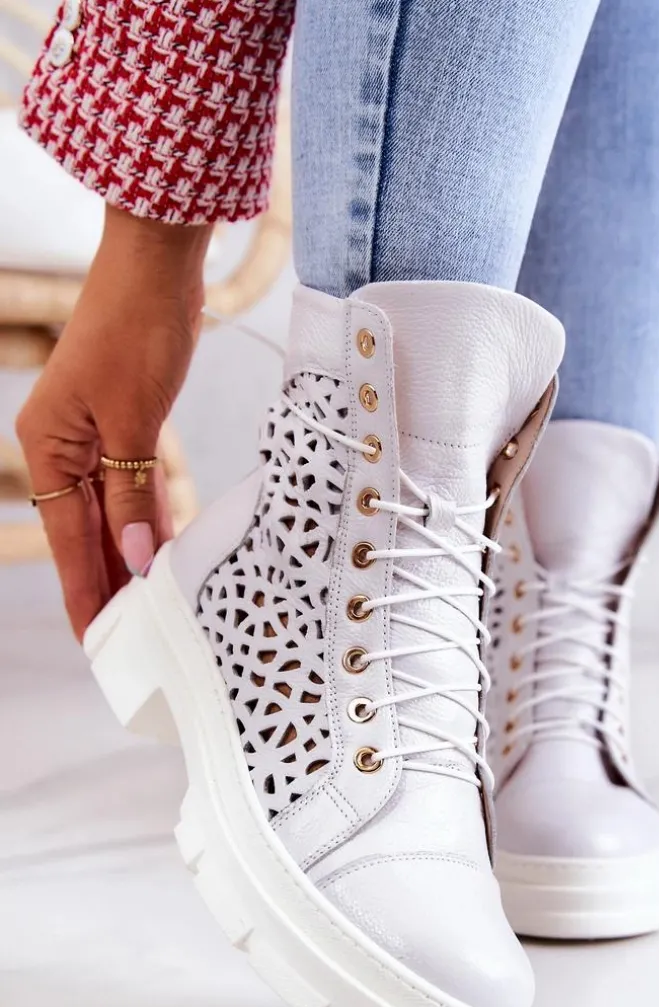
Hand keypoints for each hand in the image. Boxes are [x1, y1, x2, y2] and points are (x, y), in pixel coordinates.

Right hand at [16, 206, 212, 639]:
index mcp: (48, 447)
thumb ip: (131, 494)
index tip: (98, 639)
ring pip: (111, 512)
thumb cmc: (135, 330)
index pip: (68, 539)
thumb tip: (133, 558)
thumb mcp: (133, 423)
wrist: (157, 267)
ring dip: (129, 554)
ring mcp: (95, 436)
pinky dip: (146, 518)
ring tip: (148, 605)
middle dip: (107, 581)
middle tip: (130, 636)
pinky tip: (161, 550)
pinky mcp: (125, 425)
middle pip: (85, 531)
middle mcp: (64, 447)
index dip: (87, 590)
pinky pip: (133, 486)